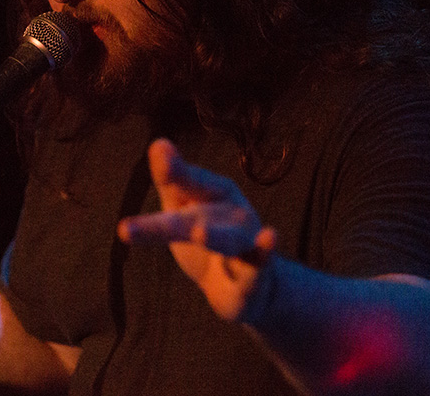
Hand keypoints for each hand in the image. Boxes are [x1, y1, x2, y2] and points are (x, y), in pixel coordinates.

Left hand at [118, 138, 276, 319]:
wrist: (247, 288)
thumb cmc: (209, 235)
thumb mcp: (184, 208)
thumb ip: (171, 179)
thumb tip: (158, 142)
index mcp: (215, 194)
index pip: (192, 182)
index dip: (177, 172)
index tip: (160, 154)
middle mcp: (232, 215)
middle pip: (196, 217)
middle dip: (175, 217)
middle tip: (163, 199)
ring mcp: (245, 245)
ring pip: (227, 240)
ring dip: (214, 237)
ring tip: (199, 233)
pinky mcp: (253, 277)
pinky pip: (258, 266)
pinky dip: (264, 253)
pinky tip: (271, 238)